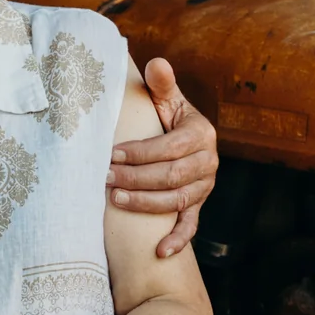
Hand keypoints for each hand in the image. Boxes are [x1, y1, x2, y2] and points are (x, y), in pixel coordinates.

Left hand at [106, 58, 216, 257]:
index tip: (113, 154)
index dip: (142, 152)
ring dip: (147, 204)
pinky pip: (192, 226)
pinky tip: (161, 251)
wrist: (182, 139)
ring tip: (116, 200)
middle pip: (172, 176)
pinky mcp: (199, 206)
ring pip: (178, 201)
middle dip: (137, 178)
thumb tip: (156, 63)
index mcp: (202, 133)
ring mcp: (204, 187)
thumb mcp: (166, 99)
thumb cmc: (166, 117)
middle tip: (106, 177)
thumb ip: (161, 84)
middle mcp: (208, 162)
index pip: (170, 147)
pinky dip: (178, 240)